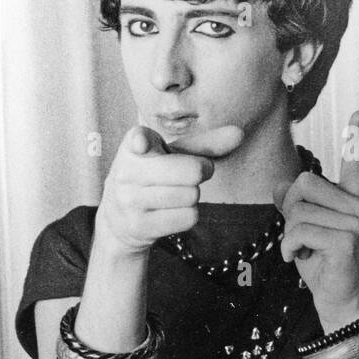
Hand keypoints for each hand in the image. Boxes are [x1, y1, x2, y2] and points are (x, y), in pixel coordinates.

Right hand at [96, 123, 243, 255]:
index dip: (141, 141)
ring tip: (172, 194)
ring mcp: (129, 201)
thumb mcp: (172, 155)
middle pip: (192, 172)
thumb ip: (205, 144)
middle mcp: (126, 172)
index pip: (137, 139)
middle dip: (200, 173)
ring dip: (192, 196)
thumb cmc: (154, 177)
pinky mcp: (139, 226)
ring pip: (191, 196)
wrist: (119, 219)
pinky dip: (188, 214)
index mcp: (133, 146)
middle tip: (188, 175)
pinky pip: (188, 217)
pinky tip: (170, 212)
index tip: (141, 144)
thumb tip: (240, 133)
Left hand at [274, 110, 358, 331]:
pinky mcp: (346, 240)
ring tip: (303, 251)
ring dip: (289, 235)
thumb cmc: (324, 268)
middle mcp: (358, 208)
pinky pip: (300, 231)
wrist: (340, 304)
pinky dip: (289, 248)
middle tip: (297, 234)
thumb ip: (296, 207)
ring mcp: (356, 223)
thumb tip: (281, 185)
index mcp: (352, 202)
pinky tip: (299, 259)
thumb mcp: (305, 232)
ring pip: (299, 210)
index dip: (356, 137)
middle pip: (305, 183)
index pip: (355, 163)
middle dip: (289, 208)